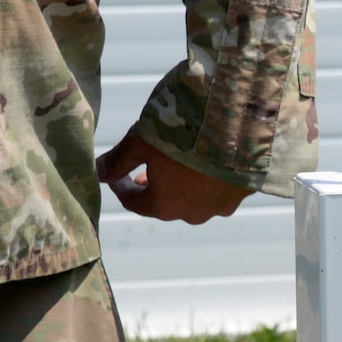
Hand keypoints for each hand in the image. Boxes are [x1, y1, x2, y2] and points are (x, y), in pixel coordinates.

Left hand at [97, 131, 250, 223]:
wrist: (240, 128)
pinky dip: (208, 179)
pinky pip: (219, 190)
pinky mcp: (243, 193)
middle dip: (153, 187)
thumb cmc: (183, 136)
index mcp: (163, 205)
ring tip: (181, 164)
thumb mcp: (141, 142)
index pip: (134, 202)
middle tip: (147, 169)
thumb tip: (98, 171)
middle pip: (166, 203)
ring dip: (183, 185)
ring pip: (194, 198)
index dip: (121, 186)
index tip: (116, 173)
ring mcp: (221, 206)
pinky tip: (208, 160)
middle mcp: (192, 213)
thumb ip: (119, 160)